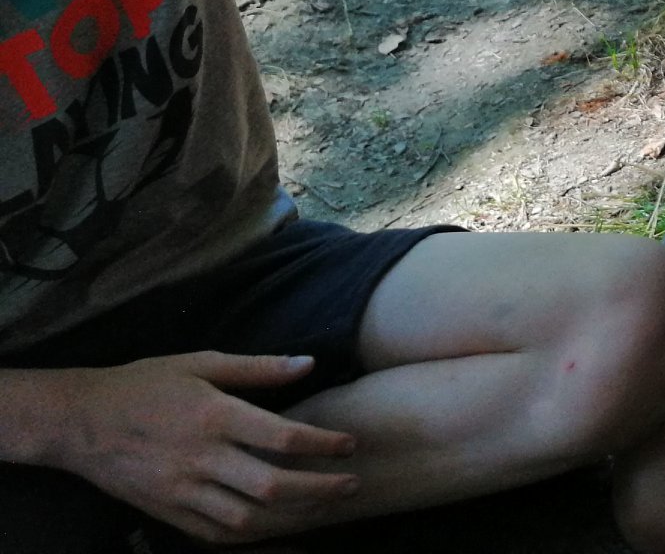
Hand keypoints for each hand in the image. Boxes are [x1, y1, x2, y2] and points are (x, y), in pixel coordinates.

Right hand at [47, 353, 357, 543]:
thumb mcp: (201, 362)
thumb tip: (309, 363)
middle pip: (271, 485)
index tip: (351, 445)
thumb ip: (258, 367)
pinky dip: (252, 535)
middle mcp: (200, 458)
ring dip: (292, 517)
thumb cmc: (144, 384)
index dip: (322, 444)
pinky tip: (278, 527)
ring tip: (324, 508)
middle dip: (319, 489)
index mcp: (213, 416)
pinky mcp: (166, 512)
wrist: (79, 422)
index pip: (281, 436)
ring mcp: (181, 490)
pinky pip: (216, 533)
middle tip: (352, 485)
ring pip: (247, 518)